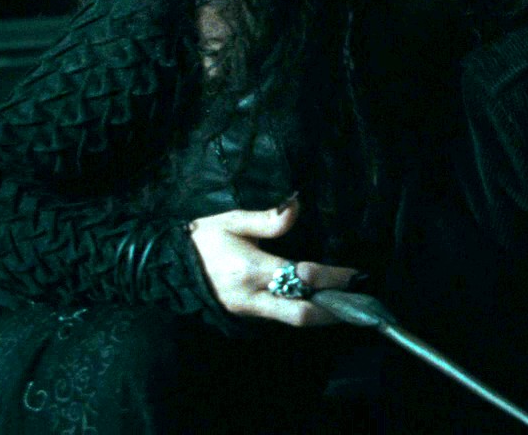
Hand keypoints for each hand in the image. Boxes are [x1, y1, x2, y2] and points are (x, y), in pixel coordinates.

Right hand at [187, 198, 360, 325]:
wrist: (167, 267)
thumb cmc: (201, 240)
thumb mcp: (231, 221)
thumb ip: (267, 219)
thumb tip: (297, 206)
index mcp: (251, 269)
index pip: (301, 276)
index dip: (332, 277)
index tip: (356, 274)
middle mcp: (252, 296)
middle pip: (301, 314)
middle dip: (334, 311)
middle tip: (359, 303)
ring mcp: (248, 311)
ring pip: (292, 320)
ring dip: (322, 315)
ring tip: (347, 306)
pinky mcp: (246, 316)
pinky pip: (280, 318)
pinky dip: (303, 313)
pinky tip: (320, 305)